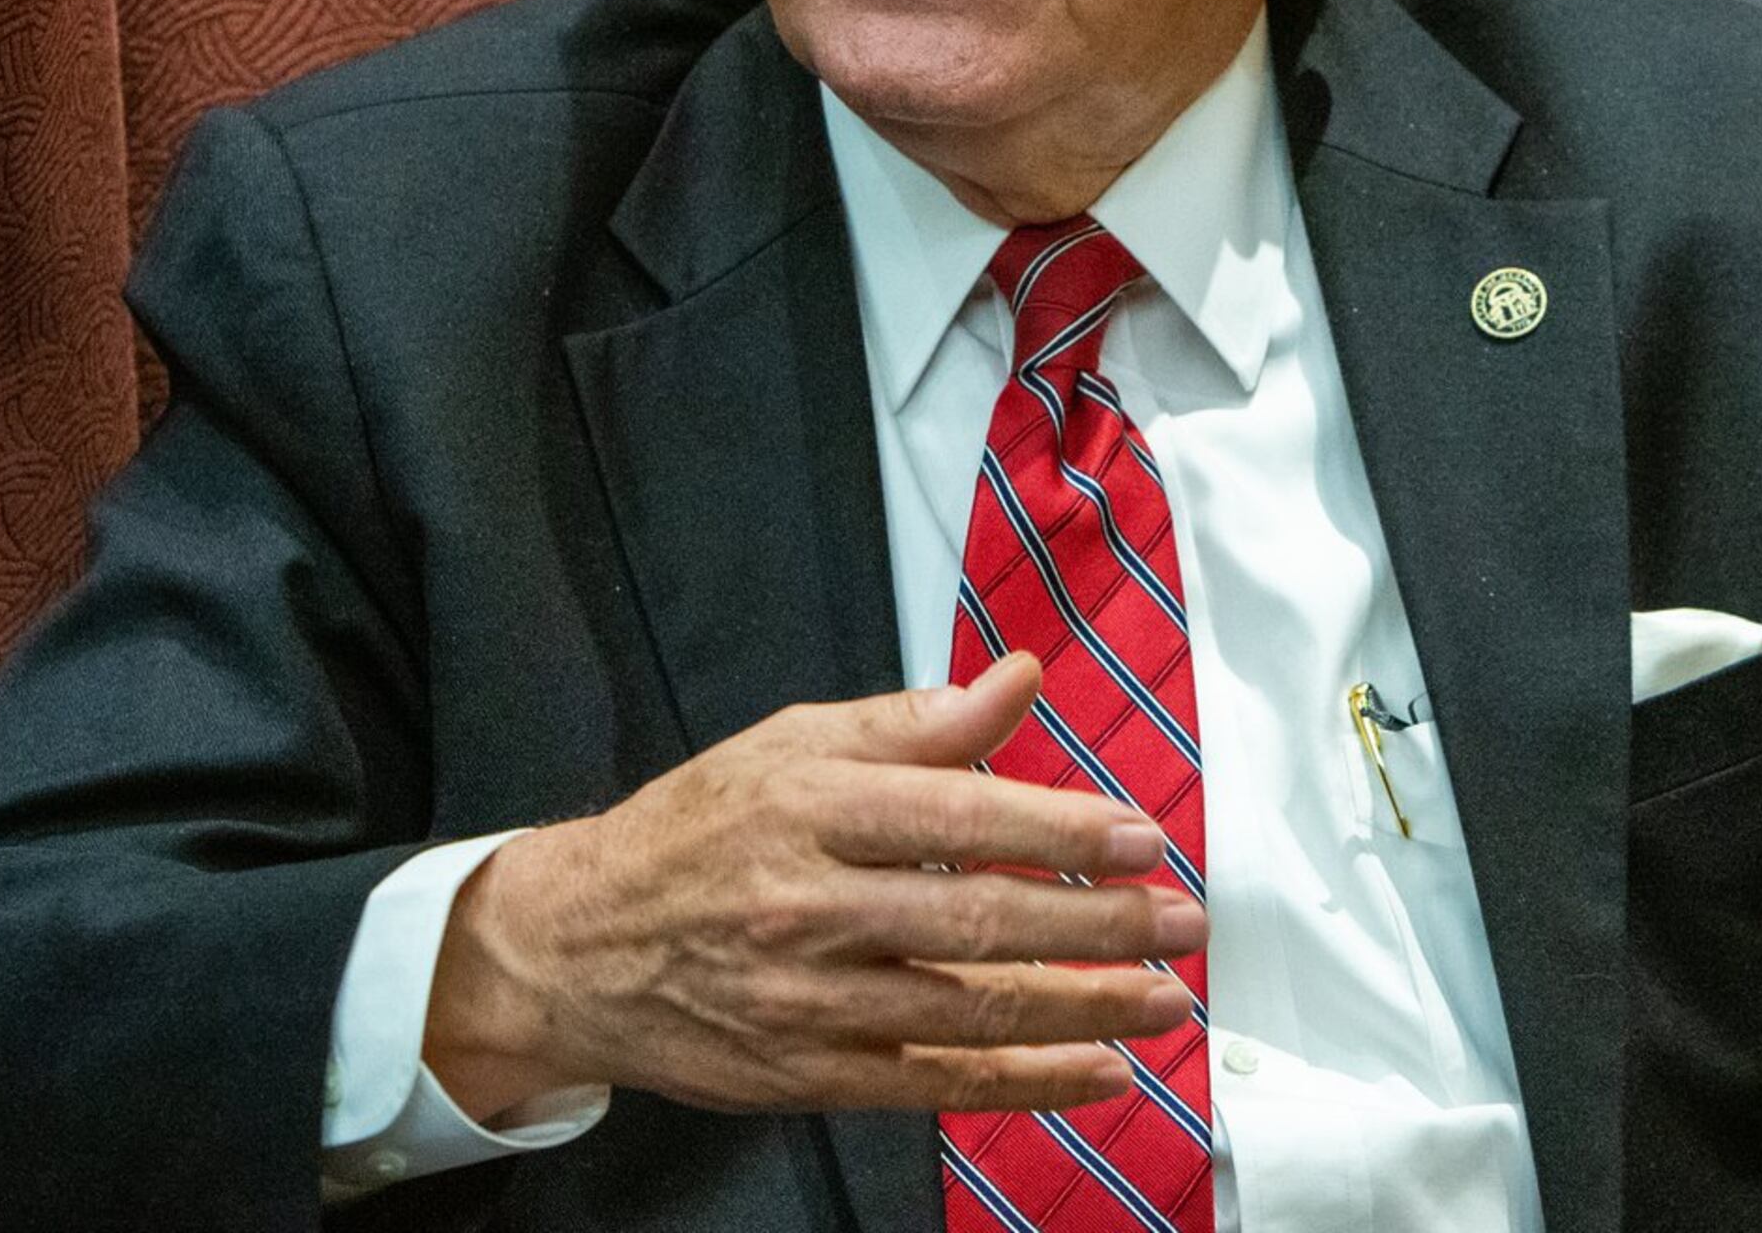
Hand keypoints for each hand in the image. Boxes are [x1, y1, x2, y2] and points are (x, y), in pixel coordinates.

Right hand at [419, 651, 1201, 1120]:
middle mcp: (810, 905)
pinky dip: (1025, 1082)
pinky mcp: (810, 1073)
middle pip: (978, 917)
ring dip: (1083, 1009)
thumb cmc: (697, 832)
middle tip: (1183, 922)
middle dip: (1098, 924)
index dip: (1062, 830)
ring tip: (1164, 999)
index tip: (1141, 838)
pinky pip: (936, 1083)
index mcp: (810, 806)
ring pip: (969, 1009)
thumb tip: (1017, 679)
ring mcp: (809, 1000)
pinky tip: (1097, 1070)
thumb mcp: (791, 744)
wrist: (578, 948)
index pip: (959, 816)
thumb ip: (914, 722)